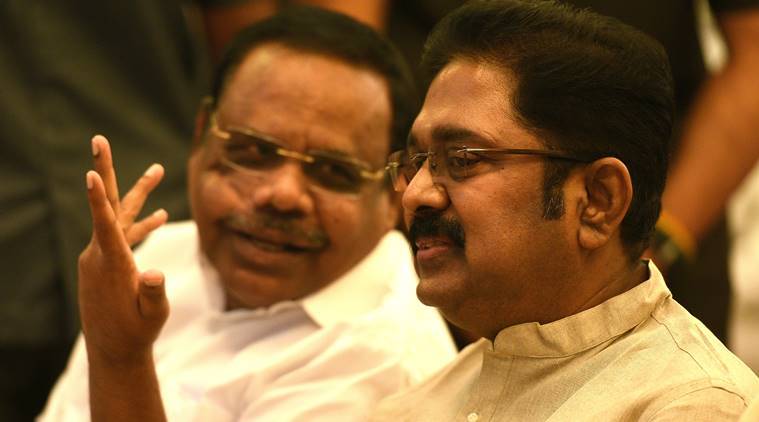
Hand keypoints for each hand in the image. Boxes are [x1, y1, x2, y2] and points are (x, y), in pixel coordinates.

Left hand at [78, 135, 169, 364]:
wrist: (115, 349)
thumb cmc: (136, 331)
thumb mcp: (152, 315)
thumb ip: (153, 293)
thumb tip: (154, 273)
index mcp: (111, 263)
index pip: (104, 224)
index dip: (98, 198)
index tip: (91, 172)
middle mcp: (101, 253)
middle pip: (107, 205)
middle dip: (105, 170)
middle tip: (98, 139)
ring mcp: (101, 255)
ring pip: (120, 216)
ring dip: (139, 194)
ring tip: (157, 169)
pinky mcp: (106, 261)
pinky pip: (124, 234)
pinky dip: (141, 224)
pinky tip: (159, 216)